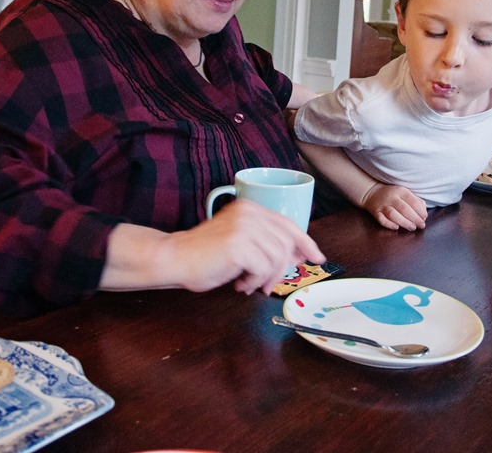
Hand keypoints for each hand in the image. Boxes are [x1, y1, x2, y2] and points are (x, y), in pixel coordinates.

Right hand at [166, 199, 324, 295]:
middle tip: (267, 284)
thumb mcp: (242, 243)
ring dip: (266, 278)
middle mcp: (249, 213)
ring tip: (249, 284)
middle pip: (286, 243)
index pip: (288, 224)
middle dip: (281, 269)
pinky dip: (254, 282)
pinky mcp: (238, 245)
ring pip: (277, 258)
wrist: (175, 258)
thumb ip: (267, 244)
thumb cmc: (205, 254)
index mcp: (250, 208)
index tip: (317, 257)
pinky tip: (239, 283)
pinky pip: (263, 269)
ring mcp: (244, 227)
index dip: (306, 242)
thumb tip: (300, 255)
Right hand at [361, 183, 427, 230]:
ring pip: (393, 214)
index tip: (424, 218)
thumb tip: (424, 215)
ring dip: (404, 222)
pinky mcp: (375, 212)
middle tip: (421, 225)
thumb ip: (417, 202)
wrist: (372, 192)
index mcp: (401, 191)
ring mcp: (382, 205)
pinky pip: (381, 219)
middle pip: (404, 209)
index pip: (413, 201)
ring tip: (412, 227)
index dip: (420, 211)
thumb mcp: (405, 193)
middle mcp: (391, 197)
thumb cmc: (393, 195)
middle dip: (415, 219)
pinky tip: (396, 227)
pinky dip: (389, 224)